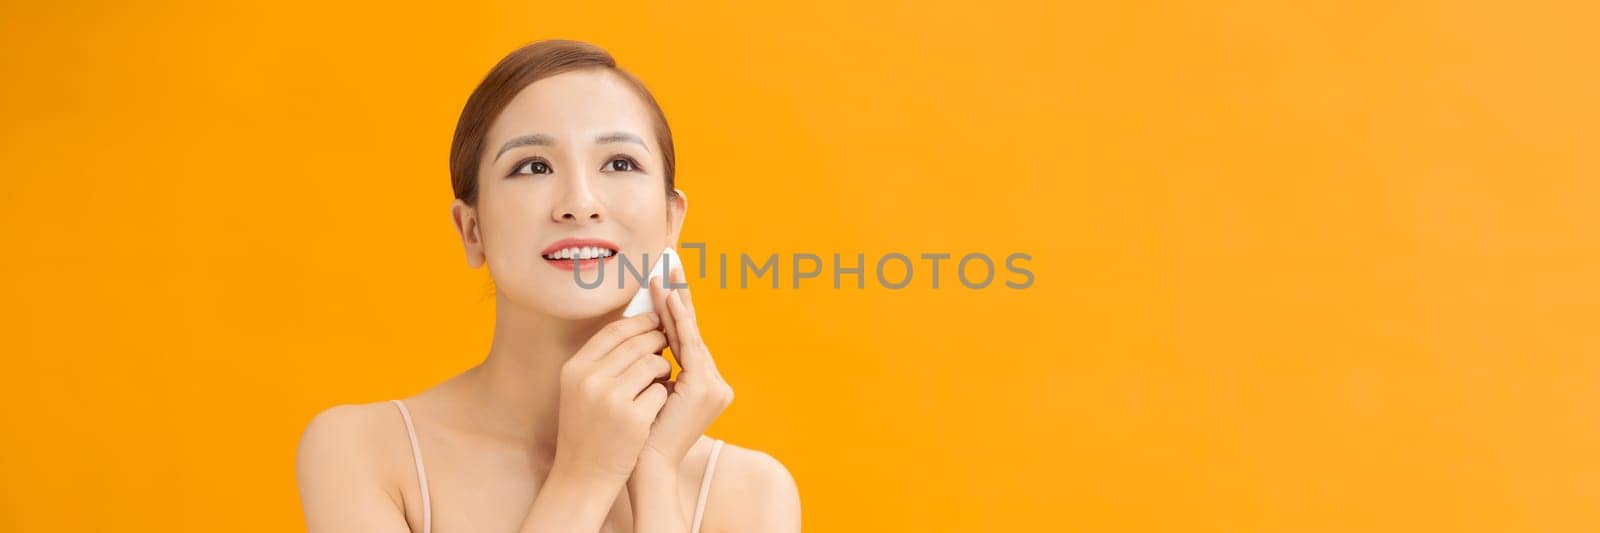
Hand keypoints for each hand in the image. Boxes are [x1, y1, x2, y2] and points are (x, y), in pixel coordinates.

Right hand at [552, 312, 672, 485]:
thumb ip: (601, 359)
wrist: (583, 475)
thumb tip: (636, 325)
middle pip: (637, 344)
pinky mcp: (634, 419)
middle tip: (667, 341)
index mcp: (575, 368)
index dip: (639, 322)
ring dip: (664, 367)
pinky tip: (659, 403)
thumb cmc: (587, 428)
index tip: (656, 318)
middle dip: (658, 339)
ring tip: (663, 375)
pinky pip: (661, 391)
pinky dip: (664, 394)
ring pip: (653, 364)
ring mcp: (612, 400)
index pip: (613, 331)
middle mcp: (590, 380)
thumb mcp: (581, 389)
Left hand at [640, 265, 733, 466]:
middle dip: (680, 297)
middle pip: (693, 332)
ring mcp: (715, 387)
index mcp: (703, 387)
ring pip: (691, 335)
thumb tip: (644, 334)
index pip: (687, 340)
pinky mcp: (705, 388)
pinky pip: (689, 346)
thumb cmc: (638, 434)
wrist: (645, 467)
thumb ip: (655, 367)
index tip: (665, 280)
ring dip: (675, 304)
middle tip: (671, 263)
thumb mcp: (648, 392)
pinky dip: (678, 321)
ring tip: (664, 275)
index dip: (676, 309)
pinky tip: (667, 300)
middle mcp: (716, 385)